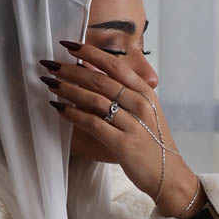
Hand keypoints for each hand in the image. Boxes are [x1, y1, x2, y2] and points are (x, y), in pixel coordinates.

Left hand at [38, 36, 200, 215]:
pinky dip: (73, 115)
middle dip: (71, 69)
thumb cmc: (152, 142)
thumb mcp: (145, 110)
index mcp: (145, 91)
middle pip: (100, 80)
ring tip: (50, 84)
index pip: (115, 65)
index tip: (68, 44)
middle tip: (49, 64)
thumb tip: (93, 71)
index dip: (89, 52)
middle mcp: (141, 104)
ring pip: (94, 100)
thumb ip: (124, 91)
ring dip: (68, 90)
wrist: (168, 174)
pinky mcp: (124, 144)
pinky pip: (94, 124)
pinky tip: (59, 108)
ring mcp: (133, 124)